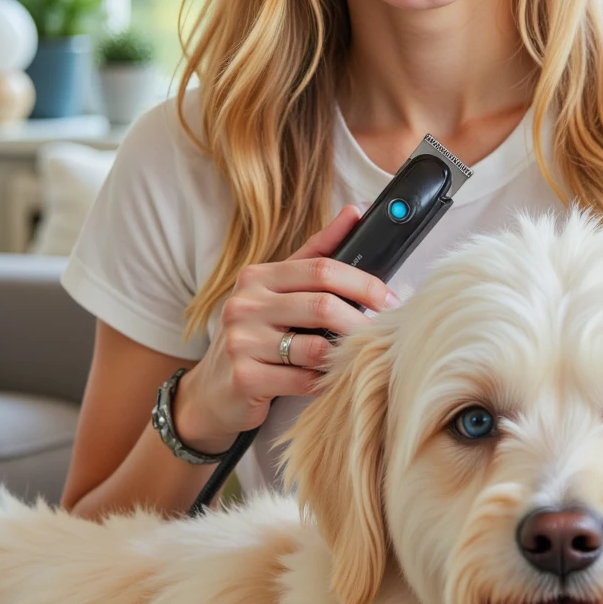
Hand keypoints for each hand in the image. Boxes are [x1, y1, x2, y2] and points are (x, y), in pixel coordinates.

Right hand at [172, 205, 397, 448]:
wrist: (213, 392)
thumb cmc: (256, 337)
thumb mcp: (279, 291)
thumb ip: (317, 252)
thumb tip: (355, 211)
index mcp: (257, 277)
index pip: (322, 268)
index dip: (363, 283)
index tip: (389, 300)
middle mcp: (244, 304)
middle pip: (322, 305)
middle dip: (361, 321)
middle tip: (383, 333)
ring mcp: (241, 341)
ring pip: (316, 347)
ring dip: (345, 354)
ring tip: (357, 358)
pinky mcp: (244, 379)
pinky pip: (304, 380)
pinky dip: (325, 382)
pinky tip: (331, 381)